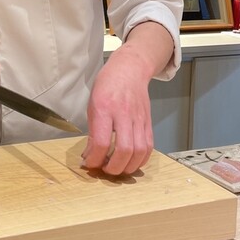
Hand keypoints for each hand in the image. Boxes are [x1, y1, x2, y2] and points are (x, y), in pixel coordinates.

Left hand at [81, 56, 153, 175]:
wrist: (129, 70)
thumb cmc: (108, 85)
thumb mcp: (92, 104)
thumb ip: (93, 130)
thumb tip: (91, 154)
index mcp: (104, 108)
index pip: (102, 141)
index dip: (95, 159)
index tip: (89, 163)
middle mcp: (123, 114)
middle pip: (124, 150)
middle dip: (113, 168)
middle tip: (105, 170)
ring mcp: (138, 119)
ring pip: (139, 151)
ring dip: (128, 167)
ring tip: (117, 169)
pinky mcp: (148, 123)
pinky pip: (149, 147)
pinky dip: (140, 160)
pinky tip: (131, 162)